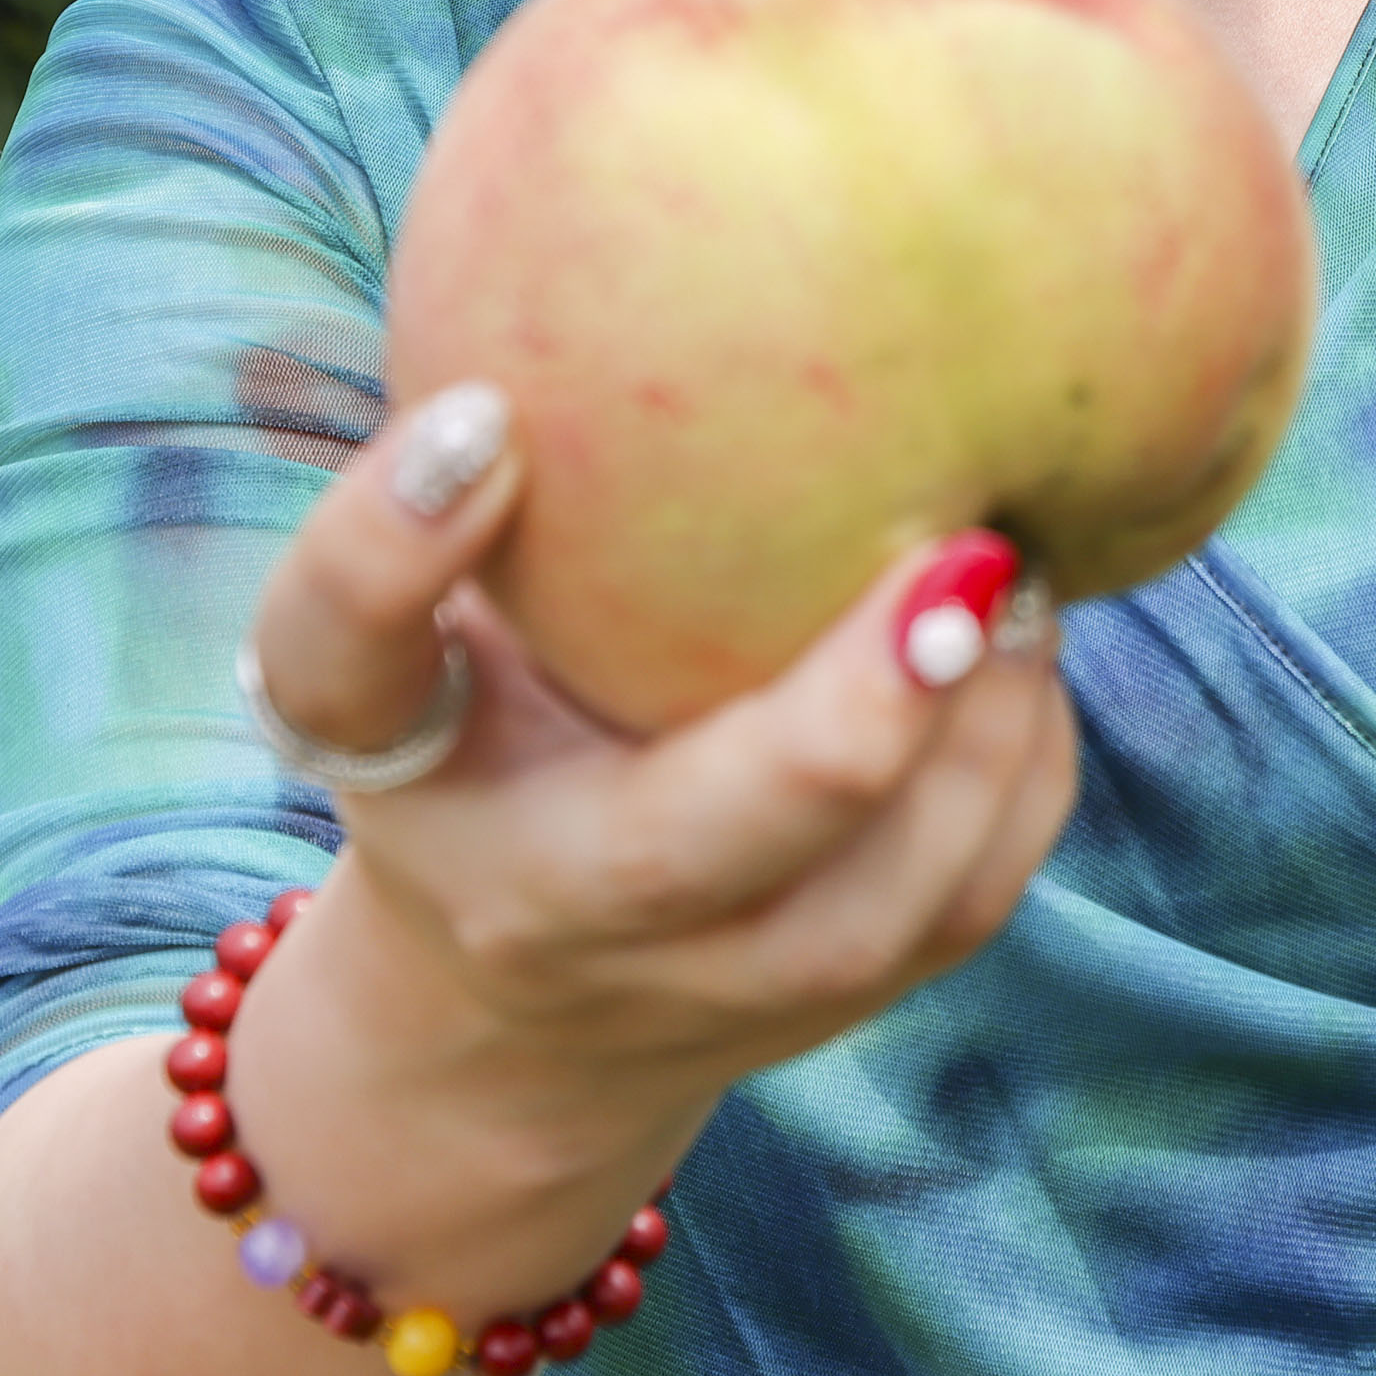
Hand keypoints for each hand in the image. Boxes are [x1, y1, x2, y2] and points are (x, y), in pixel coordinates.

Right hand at [236, 376, 1082, 1197]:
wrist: (507, 1031)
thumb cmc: (467, 753)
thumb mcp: (408, 643)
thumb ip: (438, 508)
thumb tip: (510, 344)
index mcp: (416, 780)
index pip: (347, 669)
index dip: (388, 546)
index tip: (486, 415)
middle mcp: (549, 915)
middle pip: (685, 849)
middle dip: (841, 716)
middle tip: (965, 547)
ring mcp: (707, 992)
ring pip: (873, 906)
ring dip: (978, 731)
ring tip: (1018, 571)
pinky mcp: (838, 1008)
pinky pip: (965, 901)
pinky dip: (1021, 766)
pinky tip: (1028, 640)